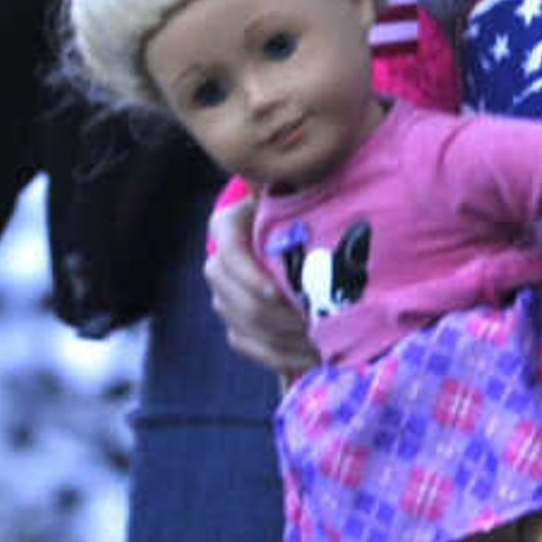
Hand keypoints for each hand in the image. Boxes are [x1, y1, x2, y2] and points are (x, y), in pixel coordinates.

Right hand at [204, 189, 313, 374]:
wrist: (296, 227)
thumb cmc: (303, 206)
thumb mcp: (299, 192)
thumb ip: (299, 189)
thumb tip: (305, 184)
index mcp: (227, 226)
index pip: (230, 254)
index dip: (250, 277)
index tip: (279, 292)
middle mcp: (218, 264)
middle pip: (237, 299)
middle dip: (279, 317)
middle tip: (319, 325)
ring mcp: (223, 296)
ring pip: (244, 326)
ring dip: (284, 339)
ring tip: (323, 343)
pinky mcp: (234, 322)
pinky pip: (248, 346)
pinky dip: (279, 356)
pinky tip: (312, 357)